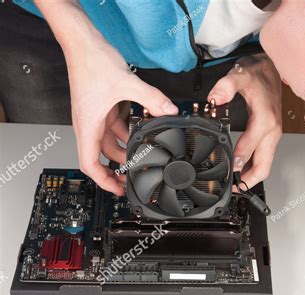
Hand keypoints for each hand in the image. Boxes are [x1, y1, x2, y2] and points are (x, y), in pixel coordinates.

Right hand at [65, 32, 177, 194]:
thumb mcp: (125, 82)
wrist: (83, 42)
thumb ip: (150, 98)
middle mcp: (90, 123)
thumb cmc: (90, 62)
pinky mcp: (103, 106)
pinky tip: (141, 133)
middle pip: (101, 157)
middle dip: (117, 170)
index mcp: (88, 125)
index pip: (90, 164)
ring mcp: (96, 115)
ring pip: (110, 142)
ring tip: (141, 159)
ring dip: (124, 151)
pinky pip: (115, 126)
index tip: (117, 189)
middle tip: (134, 179)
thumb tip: (169, 110)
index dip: (103, 180)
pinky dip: (127, 132)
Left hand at [208, 53, 281, 188]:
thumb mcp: (240, 74)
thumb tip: (215, 98)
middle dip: (248, 180)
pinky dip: (253, 167)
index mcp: (265, 120)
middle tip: (231, 189)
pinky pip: (264, 157)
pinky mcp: (271, 135)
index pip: (250, 149)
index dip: (237, 163)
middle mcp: (272, 131)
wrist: (272, 69)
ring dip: (251, 177)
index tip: (226, 174)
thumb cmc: (258, 73)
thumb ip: (226, 85)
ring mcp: (273, 135)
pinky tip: (241, 170)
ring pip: (265, 165)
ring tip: (234, 185)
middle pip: (263, 166)